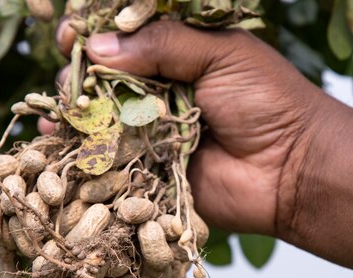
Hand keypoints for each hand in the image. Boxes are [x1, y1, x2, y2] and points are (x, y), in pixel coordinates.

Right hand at [52, 20, 349, 234]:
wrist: (293, 169)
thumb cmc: (268, 102)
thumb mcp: (221, 55)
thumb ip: (163, 45)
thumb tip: (97, 45)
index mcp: (181, 54)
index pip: (128, 36)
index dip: (97, 33)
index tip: (72, 34)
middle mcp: (163, 91)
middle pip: (106, 77)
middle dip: (81, 74)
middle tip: (70, 77)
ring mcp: (155, 130)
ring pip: (103, 116)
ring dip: (76, 111)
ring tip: (60, 108)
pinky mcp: (153, 168)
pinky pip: (112, 158)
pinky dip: (85, 149)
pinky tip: (59, 138)